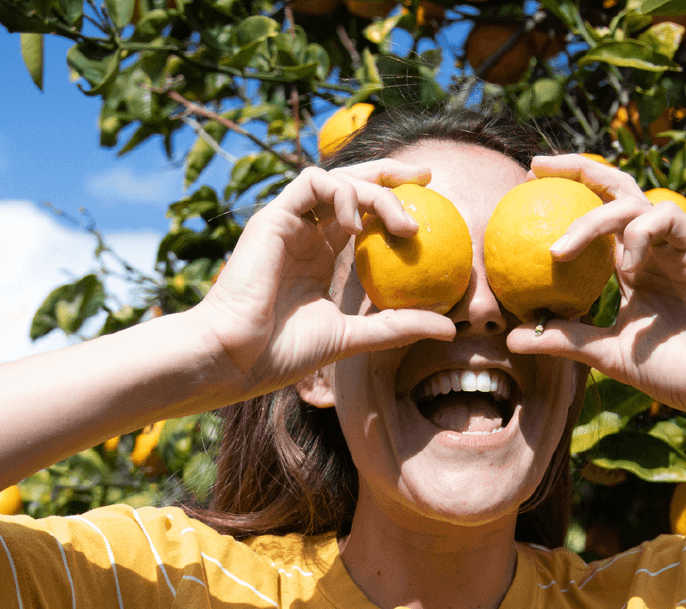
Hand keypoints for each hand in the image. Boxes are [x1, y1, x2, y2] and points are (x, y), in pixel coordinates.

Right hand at [186, 160, 458, 398]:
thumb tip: (449, 328)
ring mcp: (288, 223)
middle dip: (390, 173)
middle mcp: (305, 233)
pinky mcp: (273, 217)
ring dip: (374, 192)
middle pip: (351, 185)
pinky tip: (356, 225)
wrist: (236, 358)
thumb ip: (396, 326)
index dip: (393, 201)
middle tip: (428, 178)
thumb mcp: (352, 337)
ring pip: (337, 179)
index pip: (361, 214)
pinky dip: (341, 193)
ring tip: (402, 227)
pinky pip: (313, 183)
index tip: (432, 205)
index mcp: (320, 255)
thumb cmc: (282, 354)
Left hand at [505, 156, 685, 419]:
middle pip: (617, 188)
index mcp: (635, 264)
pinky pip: (668, 219)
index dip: (568, 192)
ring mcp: (680, 246)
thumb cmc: (675, 373)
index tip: (525, 185)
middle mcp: (655, 247)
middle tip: (535, 168)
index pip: (599, 212)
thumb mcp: (607, 354)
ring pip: (634, 202)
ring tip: (560, 251)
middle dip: (577, 168)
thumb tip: (510, 338)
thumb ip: (565, 340)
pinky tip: (626, 265)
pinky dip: (641, 235)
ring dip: (593, 219)